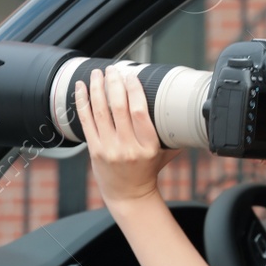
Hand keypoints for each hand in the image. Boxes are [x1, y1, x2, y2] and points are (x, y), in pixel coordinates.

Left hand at [73, 67, 181, 206]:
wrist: (129, 195)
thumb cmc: (148, 171)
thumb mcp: (165, 153)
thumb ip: (173, 133)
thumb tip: (184, 108)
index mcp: (148, 146)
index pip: (140, 112)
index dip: (134, 90)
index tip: (131, 76)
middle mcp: (128, 147)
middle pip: (119, 107)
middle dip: (114, 83)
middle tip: (113, 69)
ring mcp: (109, 149)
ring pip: (100, 111)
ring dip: (97, 88)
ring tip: (97, 73)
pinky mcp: (94, 150)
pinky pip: (86, 121)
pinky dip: (82, 102)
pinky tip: (81, 88)